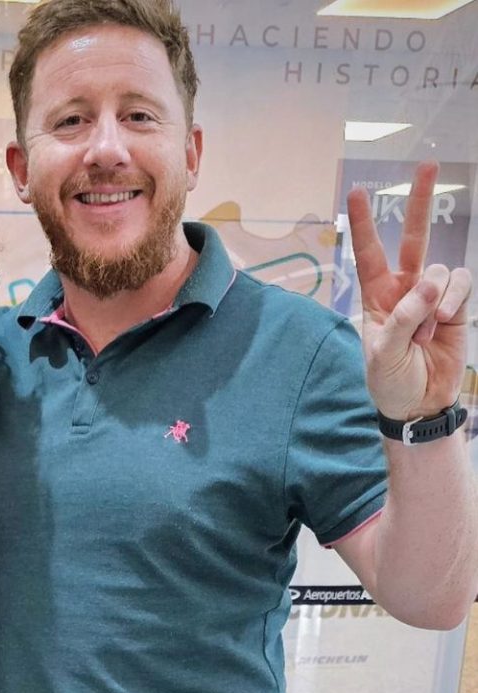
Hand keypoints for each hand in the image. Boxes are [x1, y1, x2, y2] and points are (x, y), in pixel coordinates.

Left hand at [347, 161, 471, 421]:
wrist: (420, 404)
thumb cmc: (391, 381)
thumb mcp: (383, 355)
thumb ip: (402, 318)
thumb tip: (429, 283)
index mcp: (377, 297)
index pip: (369, 253)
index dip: (362, 223)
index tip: (356, 191)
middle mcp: (405, 288)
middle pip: (413, 238)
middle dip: (421, 201)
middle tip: (428, 164)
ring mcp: (433, 294)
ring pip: (440, 270)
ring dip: (433, 303)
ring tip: (423, 335)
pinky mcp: (457, 304)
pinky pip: (460, 283)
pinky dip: (454, 300)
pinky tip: (444, 321)